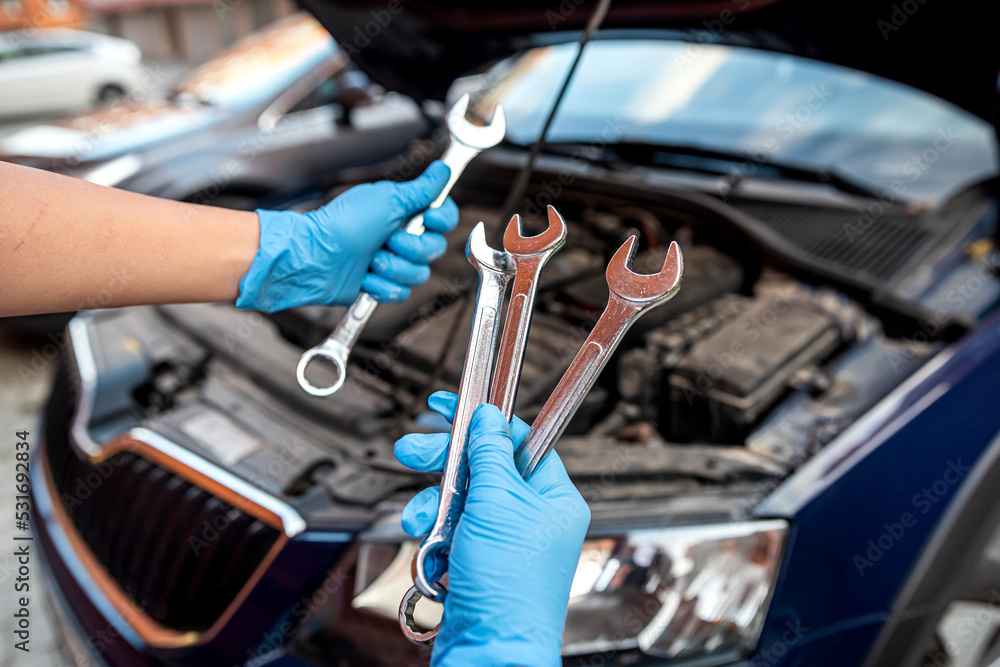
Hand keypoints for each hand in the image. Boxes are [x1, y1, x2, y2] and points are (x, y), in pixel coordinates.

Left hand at [236, 161, 457, 311]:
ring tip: (371, 261)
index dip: (441, 221)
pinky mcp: (381, 285)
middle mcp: (402, 237)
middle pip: (435, 248)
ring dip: (394, 268)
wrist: (314, 257)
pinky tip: (365, 277)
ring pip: (419, 274)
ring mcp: (392, 262)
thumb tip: (443, 170)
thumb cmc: (344, 224)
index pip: (444, 218)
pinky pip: (401, 293)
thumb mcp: (388, 199)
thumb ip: (422, 189)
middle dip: (412, 247)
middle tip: (388, 240)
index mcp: (405, 213)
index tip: (429, 218)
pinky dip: (382, 286)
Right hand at [395, 392, 590, 666]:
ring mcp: (504, 541)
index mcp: (553, 498)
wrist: (488, 652)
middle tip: (413, 451)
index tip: (451, 406)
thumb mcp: (496, 504)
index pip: (520, 440)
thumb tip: (488, 416)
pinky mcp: (477, 562)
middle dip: (445, 463)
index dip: (484, 421)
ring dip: (434, 505)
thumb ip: (490, 454)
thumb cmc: (508, 589)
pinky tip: (430, 549)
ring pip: (460, 500)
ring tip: (422, 521)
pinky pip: (450, 530)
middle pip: (484, 468)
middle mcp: (532, 517)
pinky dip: (434, 535)